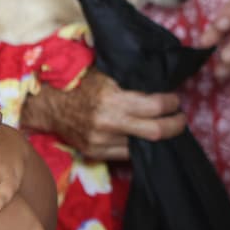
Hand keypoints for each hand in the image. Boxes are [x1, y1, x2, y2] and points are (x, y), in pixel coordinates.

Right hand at [19, 71, 185, 160]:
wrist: (48, 104)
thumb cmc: (80, 83)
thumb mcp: (106, 75)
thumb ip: (131, 84)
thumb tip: (160, 85)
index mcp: (112, 99)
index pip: (155, 106)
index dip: (171, 104)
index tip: (176, 101)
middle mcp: (108, 123)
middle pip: (155, 131)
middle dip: (174, 126)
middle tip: (181, 119)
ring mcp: (101, 141)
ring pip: (142, 146)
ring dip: (157, 138)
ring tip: (165, 127)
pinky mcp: (96, 153)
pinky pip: (126, 154)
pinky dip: (138, 146)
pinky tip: (144, 138)